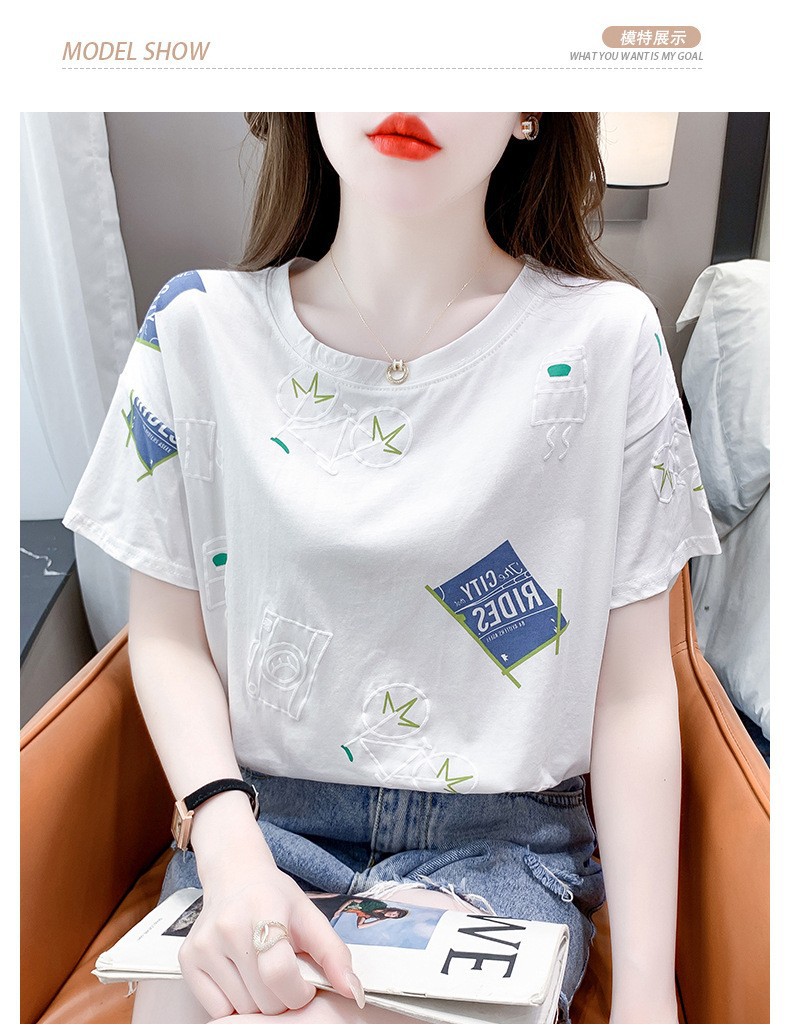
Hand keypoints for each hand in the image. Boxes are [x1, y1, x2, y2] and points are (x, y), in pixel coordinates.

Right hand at [178, 850, 363, 1019]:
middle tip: (285, 975)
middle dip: (283, 999)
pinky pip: (216, 1009)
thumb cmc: (275, 897)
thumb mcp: (309, 915)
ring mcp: (204, 944)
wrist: (234, 875)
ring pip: (241, 1009)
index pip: (278, 971)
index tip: (305, 986)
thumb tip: (353, 992)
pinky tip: (242, 978)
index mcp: (263, 909)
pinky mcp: (187, 959)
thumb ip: (334, 954)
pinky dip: (234, 1005)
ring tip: (263, 972)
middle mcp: (227, 926)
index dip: (298, 991)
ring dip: (260, 1003)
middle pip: (263, 999)